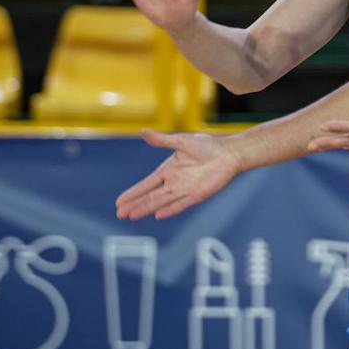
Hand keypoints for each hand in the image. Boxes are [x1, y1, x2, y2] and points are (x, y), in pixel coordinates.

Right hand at [116, 130, 239, 219]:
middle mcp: (174, 182)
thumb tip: (142, 131)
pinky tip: (158, 215)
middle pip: (150, 196)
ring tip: (132, 216)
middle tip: (120, 214)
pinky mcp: (197, 195)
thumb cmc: (207, 145)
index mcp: (168, 169)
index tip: (120, 201)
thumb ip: (162, 141)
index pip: (146, 184)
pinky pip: (180, 204)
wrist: (229, 153)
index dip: (133, 192)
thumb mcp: (182, 141)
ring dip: (147, 208)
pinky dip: (170, 210)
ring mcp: (185, 190)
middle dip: (135, 204)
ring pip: (161, 202)